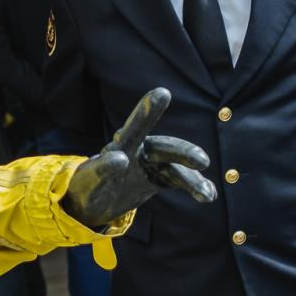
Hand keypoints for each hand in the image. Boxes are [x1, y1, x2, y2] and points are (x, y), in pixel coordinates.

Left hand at [61, 88, 216, 228]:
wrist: (91, 203)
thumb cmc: (86, 186)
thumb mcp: (90, 179)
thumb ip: (103, 169)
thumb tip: (121, 158)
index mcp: (121, 144)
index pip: (136, 126)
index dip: (147, 110)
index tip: (162, 92)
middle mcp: (140, 150)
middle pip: (165, 147)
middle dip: (184, 153)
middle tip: (202, 161)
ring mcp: (151, 164)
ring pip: (176, 168)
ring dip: (193, 179)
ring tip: (207, 194)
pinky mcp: (158, 178)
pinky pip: (179, 180)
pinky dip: (194, 186)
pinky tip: (209, 195)